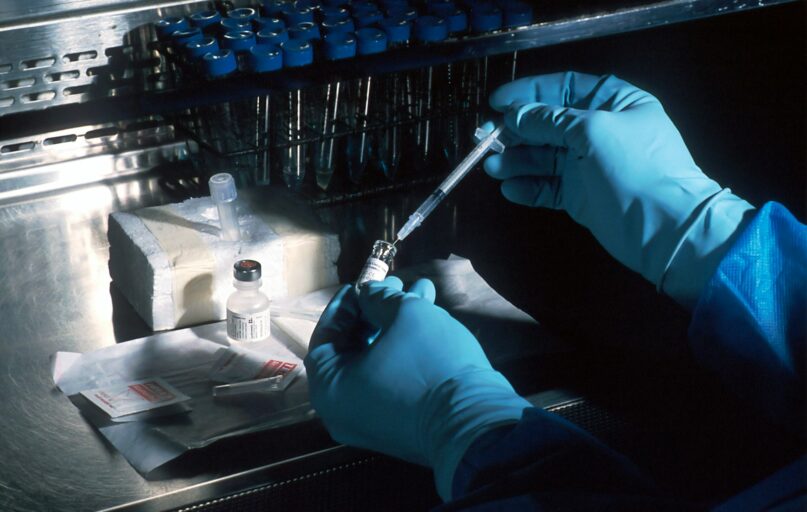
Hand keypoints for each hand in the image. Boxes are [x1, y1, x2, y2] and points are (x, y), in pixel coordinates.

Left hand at [304, 277, 530, 500]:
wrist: (475, 423)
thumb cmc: (429, 363)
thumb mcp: (406, 314)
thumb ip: (379, 297)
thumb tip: (369, 293)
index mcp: (330, 389)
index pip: (326, 337)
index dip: (345, 305)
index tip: (362, 283)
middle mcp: (343, 411)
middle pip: (354, 348)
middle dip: (378, 310)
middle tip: (397, 284)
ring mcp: (371, 421)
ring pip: (378, 360)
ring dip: (398, 324)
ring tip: (423, 291)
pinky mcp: (399, 425)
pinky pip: (392, 380)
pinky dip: (405, 350)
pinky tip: (431, 318)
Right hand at [484, 71, 754, 308]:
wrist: (664, 228)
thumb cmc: (634, 168)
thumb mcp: (593, 131)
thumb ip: (551, 121)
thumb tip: (515, 115)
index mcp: (613, 102)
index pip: (564, 88)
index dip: (529, 93)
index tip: (496, 102)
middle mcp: (599, 130)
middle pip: (548, 123)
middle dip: (516, 130)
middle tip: (483, 140)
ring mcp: (589, 165)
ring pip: (543, 156)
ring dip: (516, 160)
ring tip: (492, 168)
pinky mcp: (580, 196)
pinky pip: (547, 186)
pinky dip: (528, 186)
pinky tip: (510, 189)